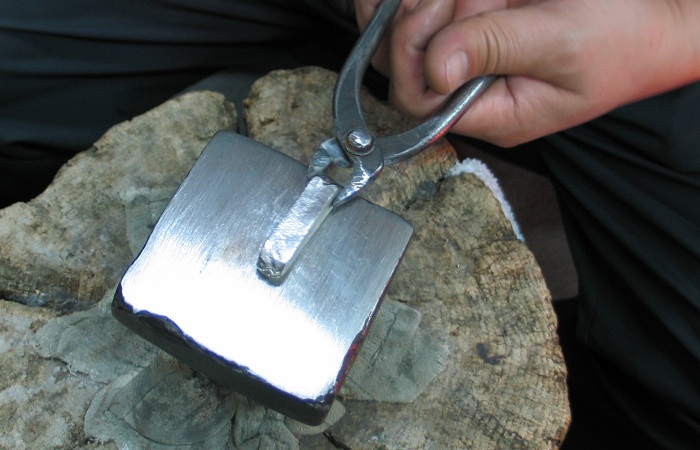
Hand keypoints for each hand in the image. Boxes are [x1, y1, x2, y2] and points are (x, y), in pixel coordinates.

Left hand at [354, 0, 699, 145]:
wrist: (655, 17)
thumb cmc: (622, 37)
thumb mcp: (559, 42)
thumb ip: (494, 50)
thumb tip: (434, 68)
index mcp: (491, 112)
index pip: (416, 99)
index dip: (410, 54)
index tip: (438, 13)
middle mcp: (472, 90)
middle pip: (401, 60)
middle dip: (424, 17)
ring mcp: (472, 58)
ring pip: (411, 27)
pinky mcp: (477, 27)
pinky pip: (434, 9)